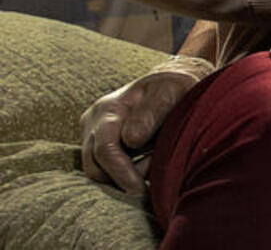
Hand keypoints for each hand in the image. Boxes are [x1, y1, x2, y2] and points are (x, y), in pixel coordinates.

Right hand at [79, 56, 213, 196]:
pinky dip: (121, 177)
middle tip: (148, 191)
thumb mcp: (170, 93)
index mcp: (109, 109)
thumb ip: (151, 114)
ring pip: (96, 171)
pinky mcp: (97, 145)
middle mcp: (94, 122)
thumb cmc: (173, 90)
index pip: (106, 150)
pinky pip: (102, 169)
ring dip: (121, 180)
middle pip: (94, 167)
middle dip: (121, 182)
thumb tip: (131, 140)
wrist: (168, 84)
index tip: (141, 189)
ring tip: (150, 178)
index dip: (123, 173)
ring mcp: (92, 134)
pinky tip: (143, 175)